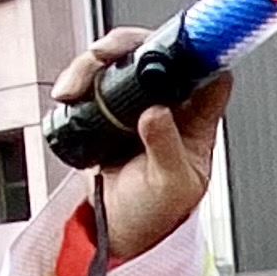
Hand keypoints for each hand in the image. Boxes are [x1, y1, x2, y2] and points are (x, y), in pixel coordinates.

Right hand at [50, 30, 233, 265]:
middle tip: (102, 56)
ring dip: (92, 64)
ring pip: (120, 61)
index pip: (207, 69)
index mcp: (198, 118)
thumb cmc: (158, 212)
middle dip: (125, 46)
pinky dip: (79, 80)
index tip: (164, 46)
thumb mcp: (172, 186)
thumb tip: (157, 113)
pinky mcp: (109, 108)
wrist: (120, 229)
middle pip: (154, 51)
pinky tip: (69, 94)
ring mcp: (138, 103)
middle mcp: (171, 103)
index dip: (190, 49)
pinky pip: (95, 80)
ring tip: (74, 88)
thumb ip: (167, 149)